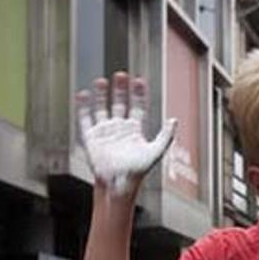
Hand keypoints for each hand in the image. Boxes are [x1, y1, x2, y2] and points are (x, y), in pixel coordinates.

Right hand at [76, 72, 177, 197]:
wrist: (118, 184)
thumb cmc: (137, 172)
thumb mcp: (156, 152)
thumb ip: (166, 136)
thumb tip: (175, 120)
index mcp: (134, 130)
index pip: (137, 106)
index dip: (138, 93)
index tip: (139, 80)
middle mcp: (119, 128)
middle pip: (120, 103)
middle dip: (121, 89)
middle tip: (121, 75)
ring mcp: (105, 132)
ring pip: (102, 108)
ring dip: (102, 95)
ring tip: (102, 81)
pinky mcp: (91, 137)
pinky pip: (86, 119)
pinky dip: (84, 107)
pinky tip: (83, 95)